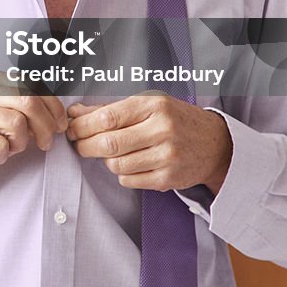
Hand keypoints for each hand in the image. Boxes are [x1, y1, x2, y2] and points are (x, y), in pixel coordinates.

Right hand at [0, 68, 67, 177]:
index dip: (54, 107)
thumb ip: (14, 100)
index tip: (60, 124)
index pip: (33, 85)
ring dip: (20, 145)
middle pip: (30, 101)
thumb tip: (52, 113)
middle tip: (46, 143)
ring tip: (7, 149)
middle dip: (46, 127)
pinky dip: (0, 158)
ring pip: (17, 125)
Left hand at [66, 94, 231, 193]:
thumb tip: (75, 113)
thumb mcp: (147, 105)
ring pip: (116, 165)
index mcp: (154, 106)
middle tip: (78, 144)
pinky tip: (129, 164)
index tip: (72, 128)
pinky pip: (129, 181)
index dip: (82, 126)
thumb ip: (110, 109)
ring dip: (105, 161)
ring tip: (110, 153)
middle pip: (109, 144)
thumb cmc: (176, 120)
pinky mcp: (168, 179)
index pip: (107, 118)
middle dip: (85, 145)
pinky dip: (121, 174)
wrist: (215, 144)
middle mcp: (162, 130)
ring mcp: (167, 156)